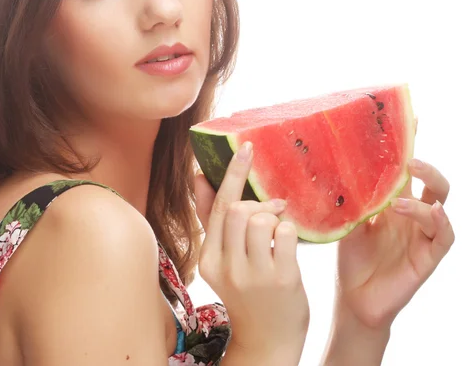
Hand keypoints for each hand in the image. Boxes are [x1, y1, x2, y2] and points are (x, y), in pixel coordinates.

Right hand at [195, 142, 309, 364]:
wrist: (268, 342)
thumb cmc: (247, 293)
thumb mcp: (223, 260)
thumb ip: (213, 220)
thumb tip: (200, 176)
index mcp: (208, 259)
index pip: (217, 207)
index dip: (232, 174)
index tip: (245, 147)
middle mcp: (227, 267)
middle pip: (238, 209)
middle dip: (258, 202)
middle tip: (273, 207)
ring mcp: (254, 275)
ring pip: (261, 218)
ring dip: (274, 216)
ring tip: (279, 228)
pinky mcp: (282, 281)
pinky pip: (285, 232)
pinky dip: (289, 228)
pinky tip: (288, 241)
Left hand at [334, 120, 454, 331]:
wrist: (354, 298)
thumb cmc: (351, 258)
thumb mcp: (347, 221)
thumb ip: (352, 198)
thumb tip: (336, 165)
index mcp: (392, 203)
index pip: (404, 170)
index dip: (411, 145)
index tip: (412, 117)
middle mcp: (412, 215)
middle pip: (432, 181)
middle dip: (425, 164)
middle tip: (408, 158)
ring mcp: (422, 235)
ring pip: (441, 203)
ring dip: (426, 189)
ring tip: (404, 185)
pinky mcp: (428, 257)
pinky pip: (443, 234)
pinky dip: (433, 219)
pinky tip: (417, 210)